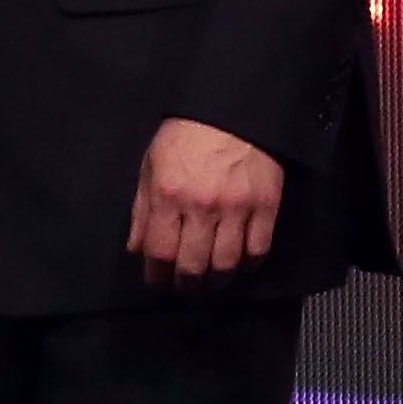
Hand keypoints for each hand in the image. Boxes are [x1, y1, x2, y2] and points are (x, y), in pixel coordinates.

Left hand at [127, 117, 284, 290]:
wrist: (232, 113)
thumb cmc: (182, 137)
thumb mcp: (150, 165)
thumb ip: (141, 209)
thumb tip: (136, 249)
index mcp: (167, 195)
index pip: (160, 251)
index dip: (157, 275)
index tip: (157, 284)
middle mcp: (201, 207)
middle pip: (193, 264)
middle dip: (185, 285)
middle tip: (183, 290)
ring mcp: (236, 209)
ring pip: (226, 264)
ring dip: (216, 282)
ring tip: (209, 284)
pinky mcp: (266, 208)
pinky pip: (258, 250)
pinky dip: (247, 265)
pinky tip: (238, 266)